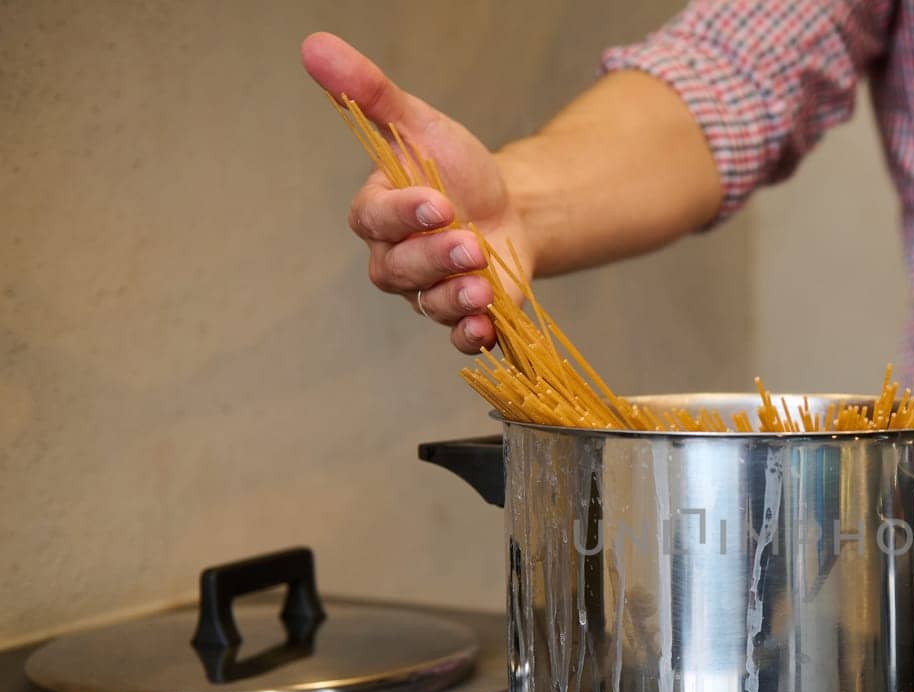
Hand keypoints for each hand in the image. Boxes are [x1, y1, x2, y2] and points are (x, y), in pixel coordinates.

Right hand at [301, 32, 527, 352]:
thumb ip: (369, 92)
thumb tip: (314, 45)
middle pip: (397, 270)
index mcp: (378, 214)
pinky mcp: (463, 315)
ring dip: (455, 296)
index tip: (438, 202)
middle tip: (470, 242)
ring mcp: (428, 291)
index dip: (402, 215)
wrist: (512, 206)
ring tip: (484, 281)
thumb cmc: (457, 167)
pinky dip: (469, 336)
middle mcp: (395, 259)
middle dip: (434, 257)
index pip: (372, 221)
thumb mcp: (419, 123)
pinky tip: (485, 326)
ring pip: (427, 303)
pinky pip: (455, 337)